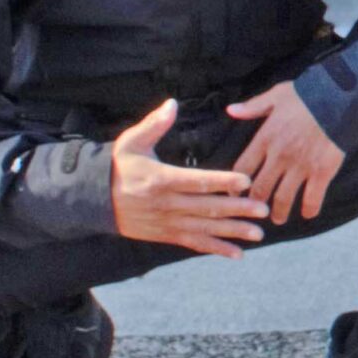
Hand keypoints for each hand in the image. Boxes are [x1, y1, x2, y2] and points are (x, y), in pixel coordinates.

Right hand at [108, 100, 269, 258]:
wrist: (94, 199)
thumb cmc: (118, 167)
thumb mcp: (131, 142)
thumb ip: (154, 124)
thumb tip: (172, 103)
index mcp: (160, 179)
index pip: (197, 181)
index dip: (223, 181)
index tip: (246, 181)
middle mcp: (166, 204)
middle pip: (207, 207)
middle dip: (237, 209)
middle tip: (263, 209)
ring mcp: (167, 222)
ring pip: (205, 229)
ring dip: (233, 232)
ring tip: (258, 233)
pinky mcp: (166, 235)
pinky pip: (194, 243)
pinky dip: (216, 249)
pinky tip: (238, 254)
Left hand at [225, 79, 347, 224]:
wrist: (338, 98)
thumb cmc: (307, 94)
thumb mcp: (276, 95)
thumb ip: (253, 106)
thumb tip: (231, 110)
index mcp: (265, 138)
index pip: (243, 168)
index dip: (236, 184)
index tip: (236, 192)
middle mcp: (279, 157)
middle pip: (260, 189)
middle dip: (255, 203)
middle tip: (256, 210)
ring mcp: (300, 166)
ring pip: (283, 198)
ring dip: (279, 212)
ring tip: (277, 219)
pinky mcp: (321, 172)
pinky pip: (312, 197)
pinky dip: (309, 209)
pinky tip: (308, 214)